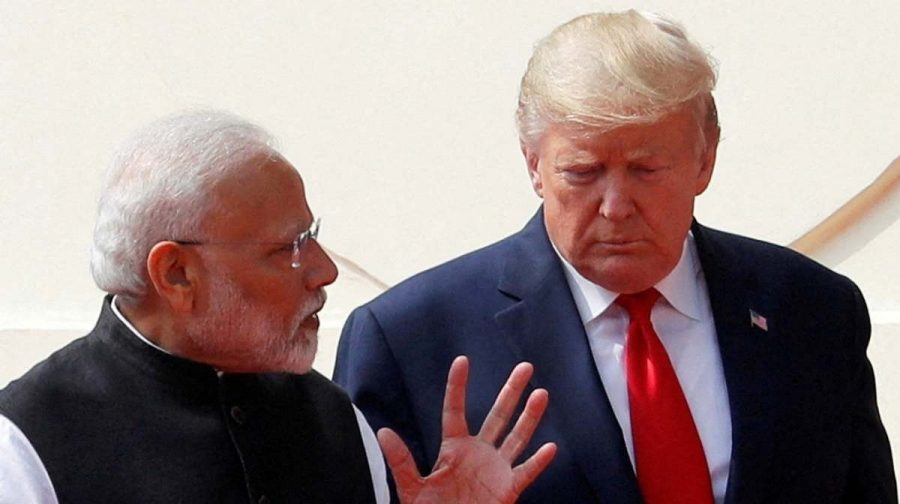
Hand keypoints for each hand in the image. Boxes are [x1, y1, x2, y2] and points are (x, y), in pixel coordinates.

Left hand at [378, 356, 556, 503]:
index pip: (455, 410)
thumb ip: (401, 461)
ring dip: (530, 417)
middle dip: (511, 391)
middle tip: (526, 366)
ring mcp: (496, 469)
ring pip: (517, 437)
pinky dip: (538, 461)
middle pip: (498, 415)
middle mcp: (478, 452)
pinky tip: (550, 447)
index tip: (462, 360)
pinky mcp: (508, 489)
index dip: (457, 386)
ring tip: (541, 393)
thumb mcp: (411, 487)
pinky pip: (525, 472)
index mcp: (453, 447)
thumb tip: (383, 432)